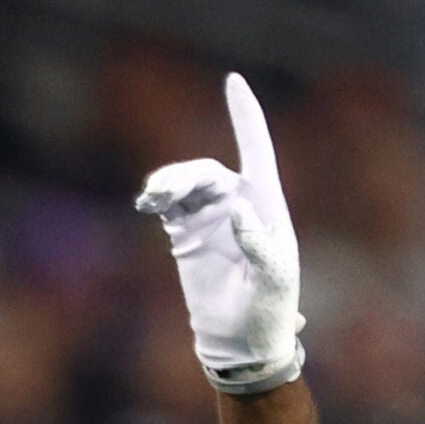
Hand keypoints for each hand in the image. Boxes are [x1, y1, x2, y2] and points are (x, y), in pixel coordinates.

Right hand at [136, 72, 303, 391]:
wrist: (241, 343)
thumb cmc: (269, 312)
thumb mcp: (276, 282)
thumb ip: (260, 245)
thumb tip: (237, 210)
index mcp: (267, 207)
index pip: (257, 151)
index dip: (245, 116)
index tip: (233, 80)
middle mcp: (239, 204)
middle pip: (208, 170)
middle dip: (186, 175)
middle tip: (165, 195)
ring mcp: (210, 217)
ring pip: (185, 182)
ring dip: (168, 183)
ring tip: (154, 199)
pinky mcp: (186, 233)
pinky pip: (168, 202)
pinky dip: (156, 196)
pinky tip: (147, 203)